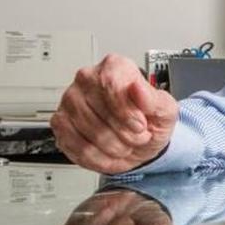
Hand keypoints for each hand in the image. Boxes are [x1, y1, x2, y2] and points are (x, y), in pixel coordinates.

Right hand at [51, 54, 178, 173]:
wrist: (140, 142)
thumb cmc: (150, 121)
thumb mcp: (164, 110)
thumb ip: (153, 99)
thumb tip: (137, 87)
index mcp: (114, 67)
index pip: (110, 83)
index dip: (126, 111)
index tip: (140, 124)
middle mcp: (87, 79)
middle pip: (100, 110)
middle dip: (125, 133)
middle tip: (138, 137)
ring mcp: (70, 100)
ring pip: (88, 130)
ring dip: (113, 147)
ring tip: (126, 144)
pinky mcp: (60, 123)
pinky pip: (76, 146)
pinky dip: (98, 157)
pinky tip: (110, 153)